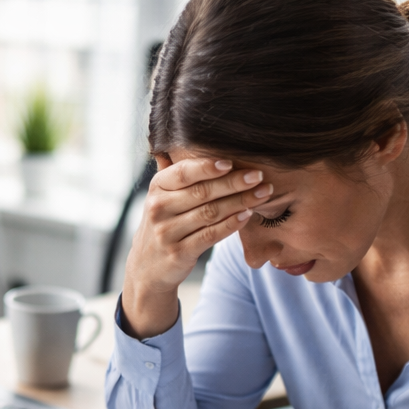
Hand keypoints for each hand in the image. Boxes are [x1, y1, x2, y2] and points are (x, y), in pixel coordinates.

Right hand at [122, 155, 272, 337]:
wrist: (147, 267)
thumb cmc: (164, 225)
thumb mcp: (162, 198)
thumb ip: (175, 175)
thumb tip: (185, 141)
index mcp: (157, 188)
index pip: (184, 172)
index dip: (208, 166)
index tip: (232, 162)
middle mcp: (159, 208)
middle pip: (202, 192)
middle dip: (234, 183)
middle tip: (258, 176)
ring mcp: (168, 232)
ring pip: (210, 213)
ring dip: (239, 202)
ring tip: (262, 194)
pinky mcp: (180, 253)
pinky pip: (211, 235)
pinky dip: (231, 225)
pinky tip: (247, 215)